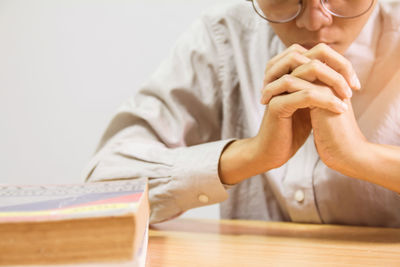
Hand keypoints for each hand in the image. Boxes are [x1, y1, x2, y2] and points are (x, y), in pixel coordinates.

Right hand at [219, 43, 360, 184]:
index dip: (338, 61)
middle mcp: (277, 76)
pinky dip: (326, 100)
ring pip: (307, 70)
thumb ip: (318, 84)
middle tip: (352, 87)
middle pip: (309, 54)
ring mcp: (275, 89)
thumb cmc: (293, 128)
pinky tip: (340, 109)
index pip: (313, 51)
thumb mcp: (310, 102)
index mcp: (285, 71)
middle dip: (337, 67)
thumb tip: (341, 70)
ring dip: (333, 81)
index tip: (353, 82)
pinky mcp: (276, 105)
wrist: (273, 151)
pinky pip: (305, 95)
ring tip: (347, 98)